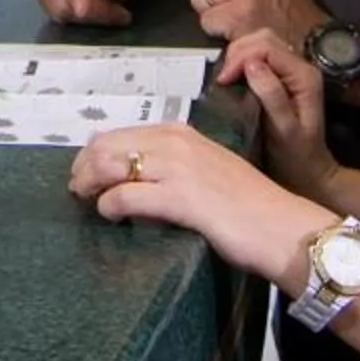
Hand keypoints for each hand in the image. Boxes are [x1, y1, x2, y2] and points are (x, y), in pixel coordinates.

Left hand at [69, 123, 324, 287]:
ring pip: (112, 165)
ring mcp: (178, 168)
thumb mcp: (208, 172)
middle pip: (109, 145)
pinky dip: (111, 205)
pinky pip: (127, 196)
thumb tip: (139, 178)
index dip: (96, 153)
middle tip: (78, 189)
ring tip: (86, 200)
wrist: (281, 227)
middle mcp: (177, 143)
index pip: (123, 134)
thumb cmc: (248, 206)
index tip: (86, 173)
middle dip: (85, 166)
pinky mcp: (180, 198)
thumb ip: (176, 168)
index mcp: (183, 133)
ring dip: (91, 183)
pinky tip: (110, 214)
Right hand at [218, 30, 337, 199]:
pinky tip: (235, 78)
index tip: (224, 81)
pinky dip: (242, 61)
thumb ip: (272, 95)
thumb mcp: (284, 130)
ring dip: (239, 55)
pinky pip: (260, 55)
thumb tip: (252, 65)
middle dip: (238, 52)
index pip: (267, 46)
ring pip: (261, 42)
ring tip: (227, 79)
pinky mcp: (282, 76)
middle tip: (223, 80)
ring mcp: (292, 70)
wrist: (309, 173)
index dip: (240, 58)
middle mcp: (301, 67)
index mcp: (304, 76)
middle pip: (264, 38)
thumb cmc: (295, 157)